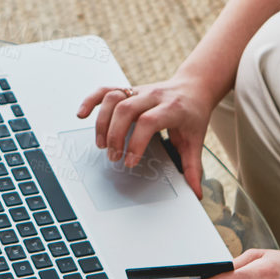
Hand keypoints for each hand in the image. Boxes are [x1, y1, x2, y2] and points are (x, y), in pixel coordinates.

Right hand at [74, 73, 217, 198]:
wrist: (194, 86)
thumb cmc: (193, 113)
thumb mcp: (196, 139)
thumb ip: (193, 167)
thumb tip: (196, 192)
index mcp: (172, 108)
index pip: (148, 121)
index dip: (136, 142)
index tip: (131, 162)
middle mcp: (153, 96)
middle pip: (126, 110)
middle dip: (115, 135)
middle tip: (114, 157)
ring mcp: (139, 91)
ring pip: (113, 99)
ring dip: (103, 122)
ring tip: (102, 144)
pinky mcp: (128, 89)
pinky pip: (106, 90)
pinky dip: (92, 100)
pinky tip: (83, 114)